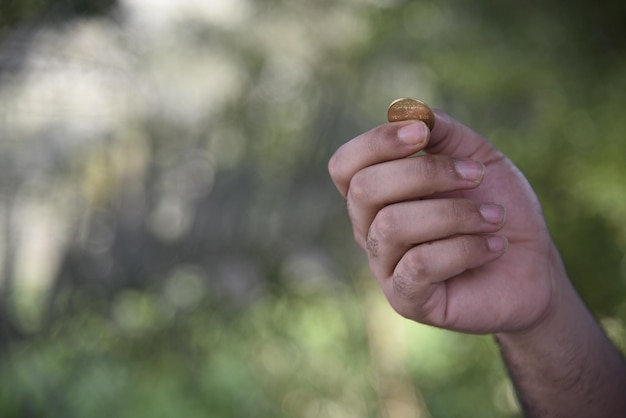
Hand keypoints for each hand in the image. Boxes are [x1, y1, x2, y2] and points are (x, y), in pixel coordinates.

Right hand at [329, 110, 564, 333]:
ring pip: (392, 226)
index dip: (376, 143)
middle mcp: (370, 229)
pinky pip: (418, 265)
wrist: (531, 267)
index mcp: (378, 194)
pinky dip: (464, 248)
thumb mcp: (477, 158)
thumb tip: (408, 111)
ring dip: (454, 213)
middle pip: (364, 190)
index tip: (422, 133)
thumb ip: (443, 132)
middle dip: (425, 173)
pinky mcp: (407, 300)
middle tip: (475, 175)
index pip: (345, 166)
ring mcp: (385, 267)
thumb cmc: (496, 208)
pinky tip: (493, 246)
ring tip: (495, 218)